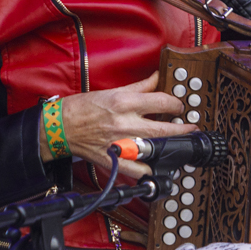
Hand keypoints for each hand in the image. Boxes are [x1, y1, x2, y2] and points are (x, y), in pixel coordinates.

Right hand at [39, 72, 195, 177]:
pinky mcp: (114, 160)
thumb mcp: (112, 90)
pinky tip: (157, 166)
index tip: (180, 106)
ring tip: (178, 145)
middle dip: (183, 129)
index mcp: (124, 102)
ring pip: (154, 149)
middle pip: (164, 129)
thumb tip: (157, 78)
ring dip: (170, 148)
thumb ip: (139, 86)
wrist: (59, 127)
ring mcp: (120, 144)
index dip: (177, 104)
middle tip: (191, 128)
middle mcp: (124, 123)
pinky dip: (150, 170)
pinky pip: (138, 171)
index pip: (162, 102)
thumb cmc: (82, 108)